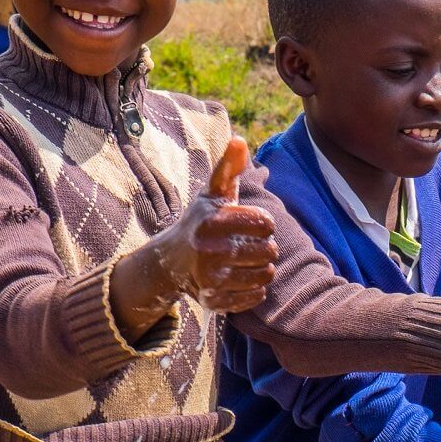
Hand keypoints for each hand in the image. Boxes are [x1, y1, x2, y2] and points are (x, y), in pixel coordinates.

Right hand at [153, 136, 277, 311]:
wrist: (171, 261)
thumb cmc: (201, 221)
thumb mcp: (212, 194)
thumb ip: (228, 168)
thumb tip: (240, 140)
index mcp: (212, 222)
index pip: (266, 223)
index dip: (263, 223)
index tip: (250, 223)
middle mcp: (210, 251)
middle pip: (269, 251)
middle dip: (264, 246)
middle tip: (247, 244)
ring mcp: (212, 279)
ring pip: (266, 274)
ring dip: (262, 267)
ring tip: (246, 261)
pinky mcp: (216, 301)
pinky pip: (257, 296)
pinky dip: (255, 288)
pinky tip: (241, 278)